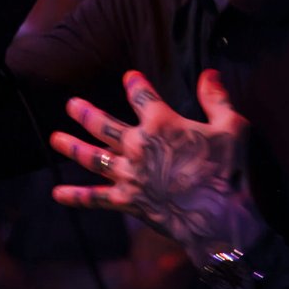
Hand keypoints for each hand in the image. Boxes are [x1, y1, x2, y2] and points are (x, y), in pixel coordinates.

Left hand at [50, 70, 262, 260]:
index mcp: (161, 123)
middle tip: (71, 105)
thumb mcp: (231, 126)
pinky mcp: (127, 200)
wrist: (219, 216)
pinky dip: (76, 196)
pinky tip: (57, 194)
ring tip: (56, 139)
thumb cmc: (228, 169)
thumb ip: (216, 98)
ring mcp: (129, 174)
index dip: (135, 83)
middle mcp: (137, 145)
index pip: (142, 95)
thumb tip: (209, 73)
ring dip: (73, 147)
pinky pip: (95, 198)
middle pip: (104, 124)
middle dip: (86, 113)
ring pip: (93, 157)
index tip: (129, 77)